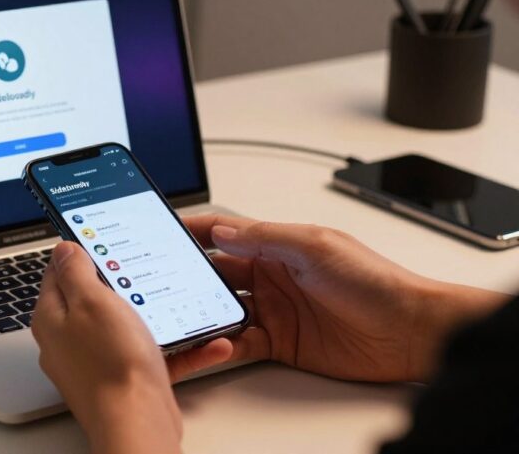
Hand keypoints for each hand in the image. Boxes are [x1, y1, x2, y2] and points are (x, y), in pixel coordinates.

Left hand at [32, 242, 232, 453]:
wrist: (137, 423)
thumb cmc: (112, 364)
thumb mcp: (92, 300)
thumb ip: (77, 272)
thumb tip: (65, 249)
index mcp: (53, 318)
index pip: (59, 273)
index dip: (81, 253)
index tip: (103, 241)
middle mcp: (69, 341)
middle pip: (92, 300)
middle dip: (122, 284)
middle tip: (144, 270)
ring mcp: (95, 363)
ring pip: (127, 328)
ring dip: (157, 316)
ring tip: (182, 304)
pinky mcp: (124, 381)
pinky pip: (154, 357)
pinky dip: (180, 349)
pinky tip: (207, 343)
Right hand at [181, 215, 509, 382]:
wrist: (409, 331)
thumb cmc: (376, 282)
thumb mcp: (315, 246)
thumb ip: (265, 237)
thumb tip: (223, 230)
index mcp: (278, 245)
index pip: (224, 232)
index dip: (193, 230)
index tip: (163, 230)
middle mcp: (271, 275)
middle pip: (216, 272)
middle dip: (188, 274)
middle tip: (162, 278)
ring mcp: (274, 310)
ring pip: (222, 307)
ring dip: (201, 309)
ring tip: (180, 312)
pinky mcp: (280, 343)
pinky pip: (239, 341)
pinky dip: (221, 342)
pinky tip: (212, 341)